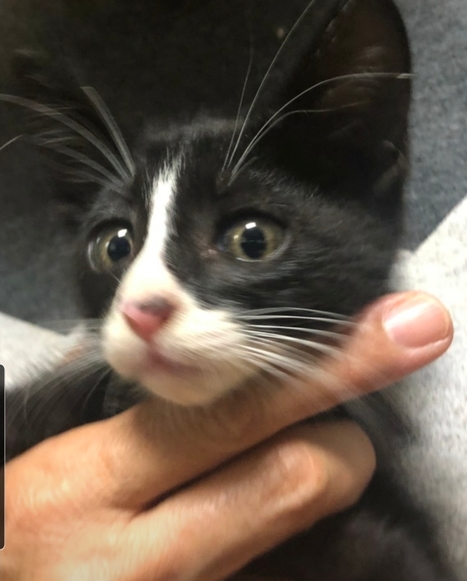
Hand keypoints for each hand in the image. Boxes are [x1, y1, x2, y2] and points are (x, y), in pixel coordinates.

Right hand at [1, 292, 452, 580]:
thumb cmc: (19, 530)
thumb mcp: (59, 461)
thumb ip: (139, 415)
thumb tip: (205, 363)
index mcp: (93, 488)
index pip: (233, 410)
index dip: (329, 363)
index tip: (409, 325)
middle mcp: (153, 564)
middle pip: (303, 475)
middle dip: (333, 439)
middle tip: (310, 424)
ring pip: (306, 522)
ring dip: (313, 480)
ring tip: (267, 467)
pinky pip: (287, 566)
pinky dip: (290, 532)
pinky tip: (254, 515)